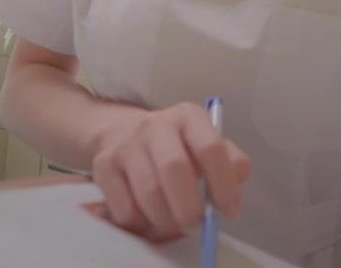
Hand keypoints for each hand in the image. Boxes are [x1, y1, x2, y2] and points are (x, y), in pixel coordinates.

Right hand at [88, 101, 250, 241]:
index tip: (228, 210)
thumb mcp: (206, 142)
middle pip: (174, 169)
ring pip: (149, 192)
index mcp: (188, 117)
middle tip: (196, 224)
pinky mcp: (103, 166)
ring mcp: (126, 145)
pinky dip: (142, 224)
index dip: (223, 184)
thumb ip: (230, 161)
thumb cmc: (177, 145)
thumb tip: (237, 181)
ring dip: (167, 220)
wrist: (123, 131)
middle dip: (189, 207)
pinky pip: (125, 208)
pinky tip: (151, 219)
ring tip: (176, 224)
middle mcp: (155, 125)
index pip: (210, 148)